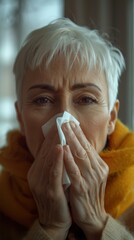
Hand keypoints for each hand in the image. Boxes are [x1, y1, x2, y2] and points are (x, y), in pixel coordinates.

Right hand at [27, 125, 70, 238]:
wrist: (55, 221)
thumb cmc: (58, 197)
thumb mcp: (53, 178)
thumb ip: (54, 163)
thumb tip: (61, 145)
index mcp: (36, 171)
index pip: (44, 150)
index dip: (52, 136)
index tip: (60, 123)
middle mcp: (36, 175)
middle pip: (46, 151)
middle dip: (55, 135)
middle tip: (62, 120)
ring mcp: (41, 183)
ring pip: (49, 159)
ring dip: (55, 142)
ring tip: (62, 129)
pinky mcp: (49, 191)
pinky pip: (53, 173)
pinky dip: (56, 159)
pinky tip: (60, 148)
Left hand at [62, 122, 108, 238]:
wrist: (92, 216)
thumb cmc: (88, 193)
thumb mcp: (90, 175)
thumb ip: (85, 161)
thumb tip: (76, 145)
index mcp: (99, 166)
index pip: (88, 146)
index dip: (80, 134)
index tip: (72, 122)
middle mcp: (97, 170)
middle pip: (85, 148)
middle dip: (74, 133)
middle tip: (66, 121)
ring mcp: (90, 179)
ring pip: (80, 156)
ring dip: (71, 141)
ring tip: (63, 129)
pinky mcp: (82, 188)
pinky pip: (74, 171)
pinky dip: (69, 159)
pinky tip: (63, 149)